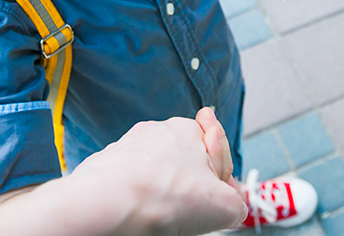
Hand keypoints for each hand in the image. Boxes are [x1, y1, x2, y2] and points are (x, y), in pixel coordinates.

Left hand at [72, 110, 247, 235]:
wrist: (108, 206)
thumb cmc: (164, 197)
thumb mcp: (225, 206)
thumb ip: (237, 203)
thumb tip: (232, 209)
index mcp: (187, 129)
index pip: (216, 151)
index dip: (221, 178)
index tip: (217, 195)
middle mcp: (157, 132)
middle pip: (186, 164)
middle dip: (192, 187)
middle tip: (190, 207)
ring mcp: (129, 148)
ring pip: (158, 177)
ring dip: (164, 195)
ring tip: (161, 214)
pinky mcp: (107, 167)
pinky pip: (132, 185)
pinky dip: (139, 200)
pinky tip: (140, 214)